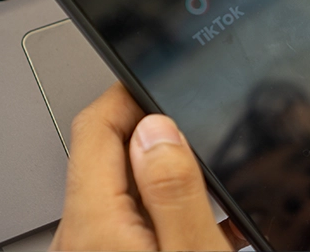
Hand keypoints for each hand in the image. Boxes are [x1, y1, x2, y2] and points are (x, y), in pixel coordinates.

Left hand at [51, 83, 309, 249]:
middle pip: (113, 153)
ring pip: (134, 186)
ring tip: (218, 164)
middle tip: (203, 117)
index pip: (97, 127)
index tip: (165, 74)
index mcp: (100, 223)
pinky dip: (178, 205)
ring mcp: (106, 250)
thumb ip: (174, 192)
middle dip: (159, 126)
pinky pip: (146, 219)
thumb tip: (158, 128)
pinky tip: (218, 218)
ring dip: (174, 168)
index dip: (131, 91)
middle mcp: (91, 234)